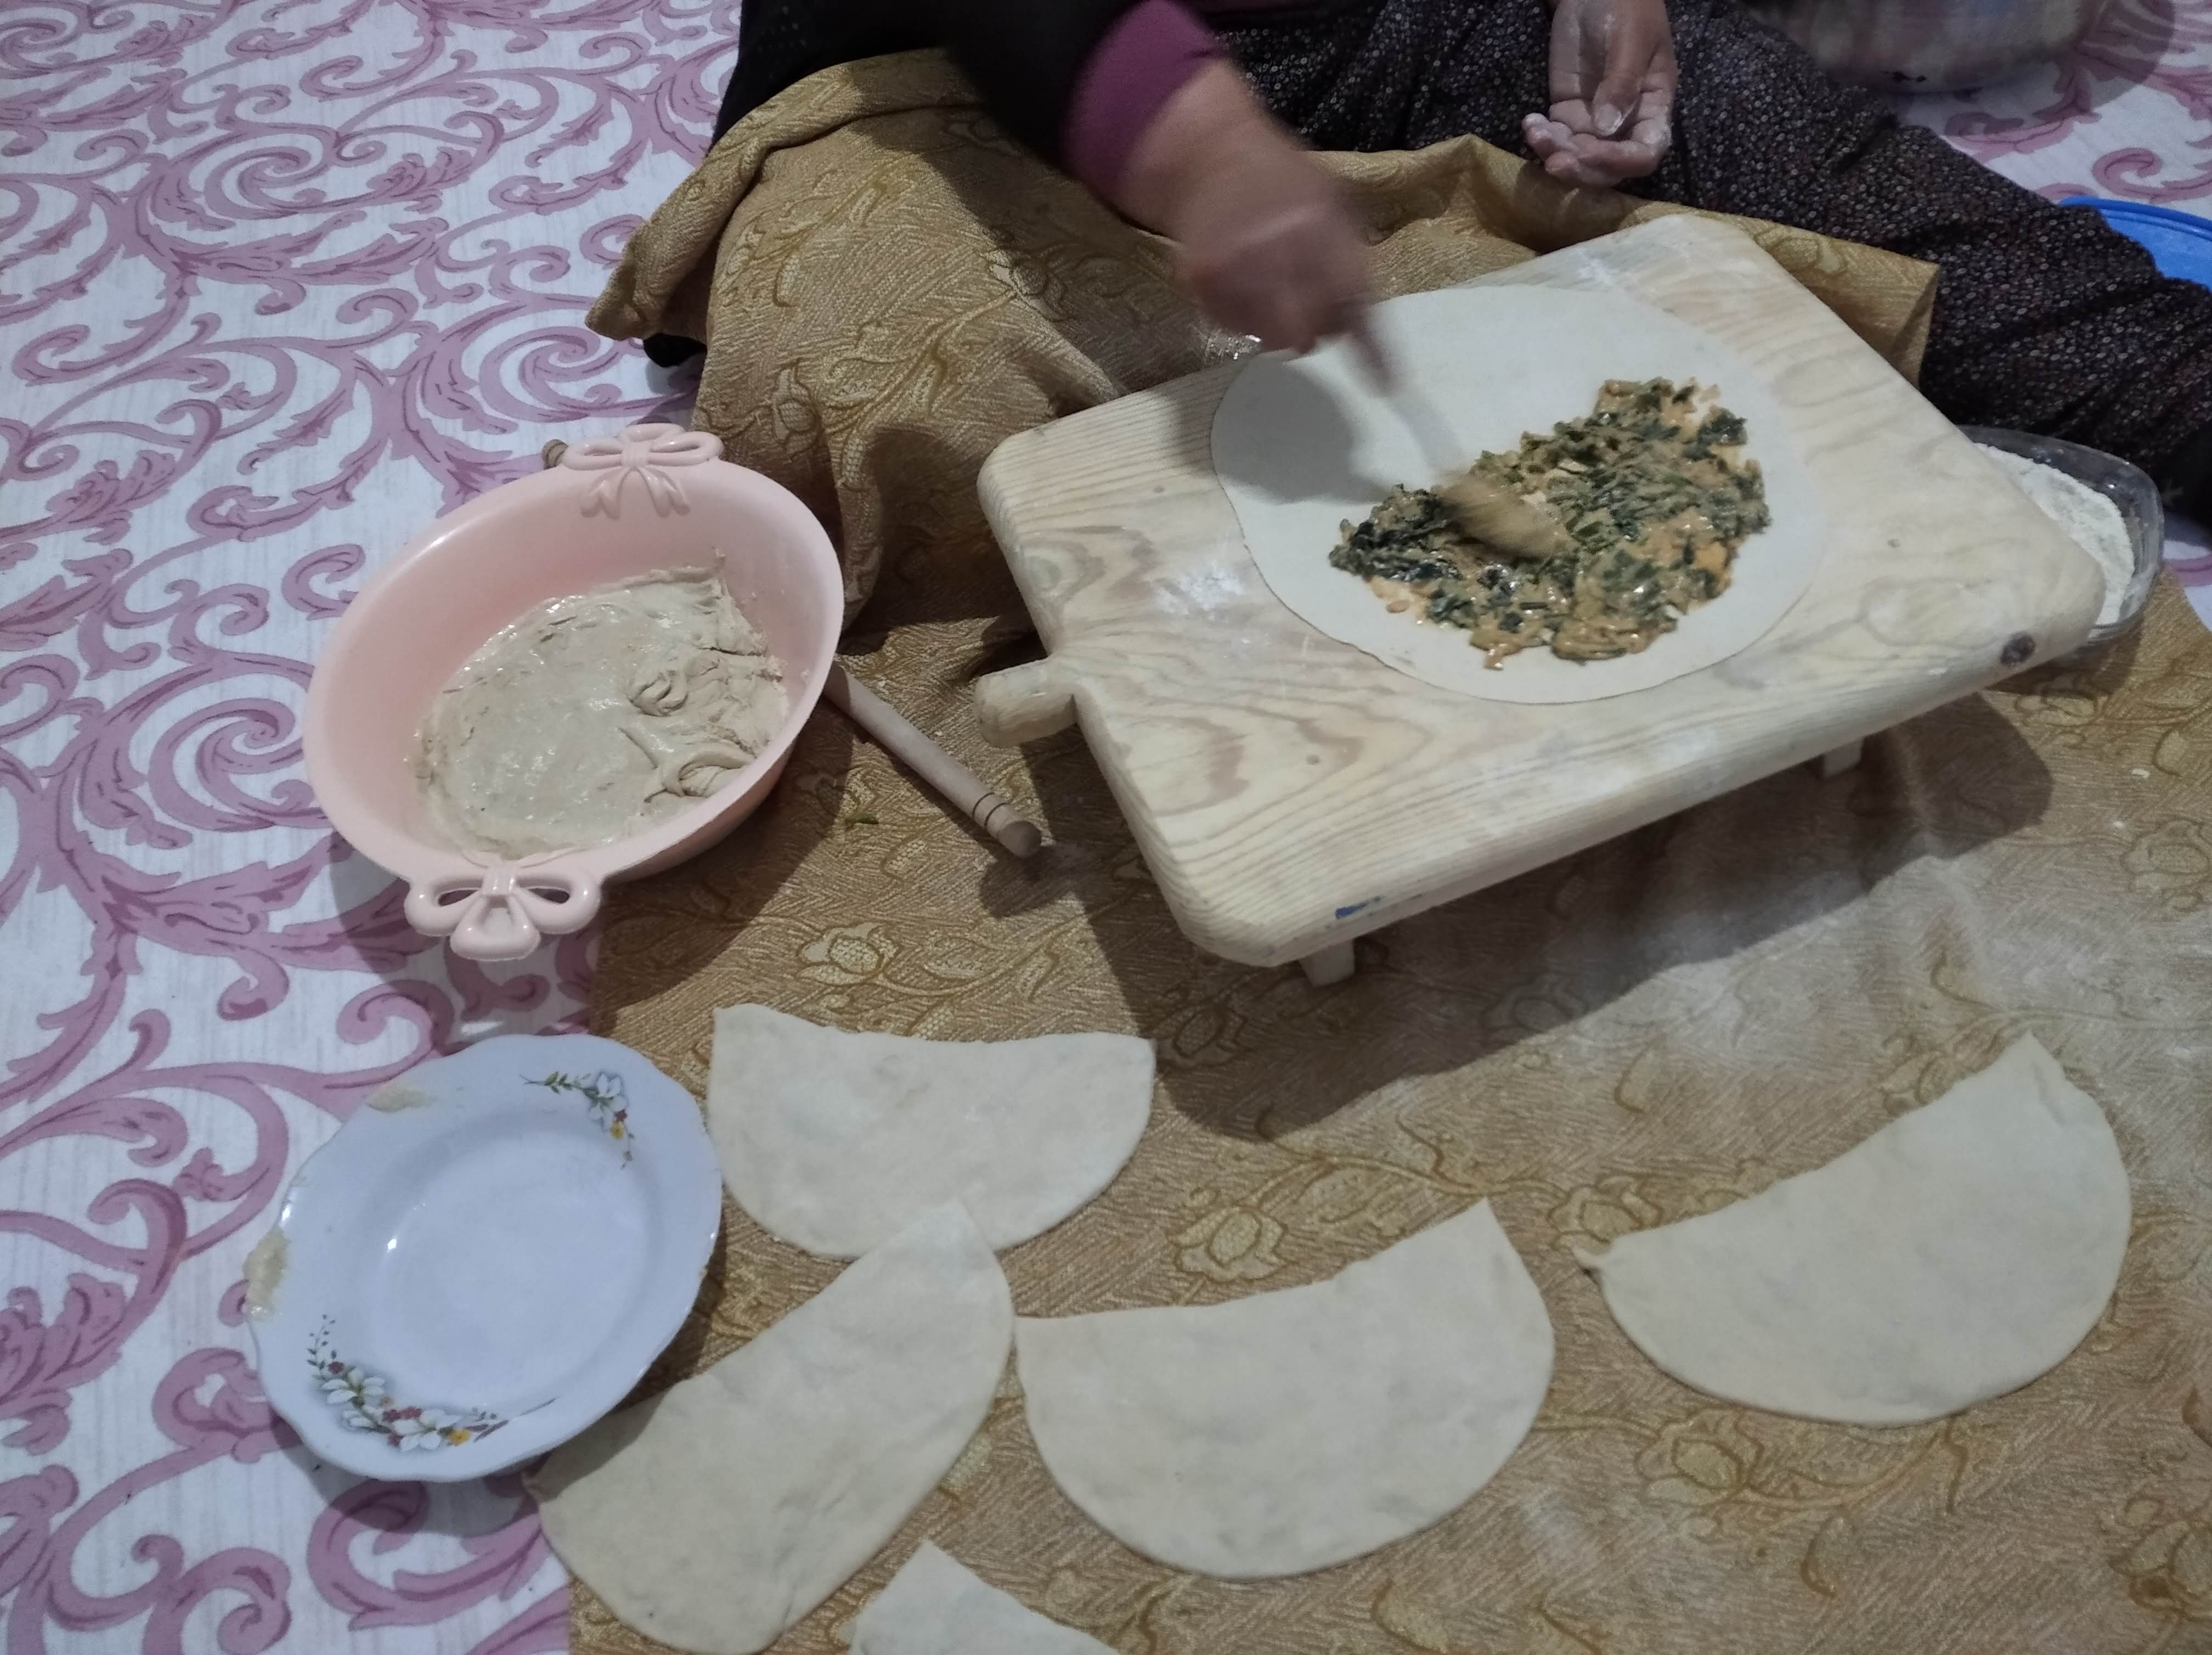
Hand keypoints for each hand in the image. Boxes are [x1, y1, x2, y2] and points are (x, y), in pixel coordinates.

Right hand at [1117, 61, 1391, 383]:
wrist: (1208, 154)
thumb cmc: (1280, 181)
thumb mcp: (1330, 201)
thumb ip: (1349, 257)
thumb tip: (1360, 325)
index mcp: (1320, 225)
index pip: (1353, 300)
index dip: (1372, 348)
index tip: (1387, 385)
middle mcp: (1278, 248)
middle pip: (1307, 334)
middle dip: (1314, 332)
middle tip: (1309, 312)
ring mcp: (1235, 267)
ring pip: (1269, 339)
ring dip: (1276, 327)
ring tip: (1269, 289)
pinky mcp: (1200, 280)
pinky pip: (1233, 328)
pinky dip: (1242, 316)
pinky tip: (1240, 281)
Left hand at [1523, 0, 1676, 188]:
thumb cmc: (1625, 7)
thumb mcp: (1628, 40)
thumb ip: (1621, 83)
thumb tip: (1607, 128)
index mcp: (1653, 106)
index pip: (1645, 153)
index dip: (1620, 162)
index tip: (1589, 155)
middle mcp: (1626, 122)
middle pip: (1608, 166)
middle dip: (1581, 169)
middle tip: (1554, 161)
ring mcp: (1595, 120)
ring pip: (1578, 156)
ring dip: (1556, 153)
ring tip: (1536, 133)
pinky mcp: (1568, 112)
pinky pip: (1556, 138)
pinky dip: (1542, 138)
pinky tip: (1530, 123)